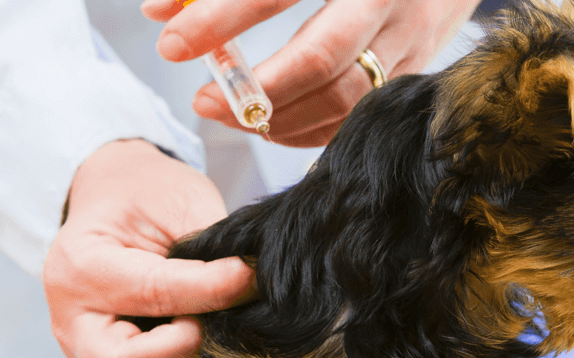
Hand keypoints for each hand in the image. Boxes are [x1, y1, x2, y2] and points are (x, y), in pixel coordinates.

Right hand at [44, 139, 255, 357]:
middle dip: (180, 353)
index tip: (250, 278)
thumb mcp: (177, 201)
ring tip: (196, 356)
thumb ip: (206, 250)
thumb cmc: (146, 198)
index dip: (212, 291)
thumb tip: (251, 289)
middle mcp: (71, 321)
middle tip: (207, 327)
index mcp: (81, 265)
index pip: (152, 293)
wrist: (112, 202)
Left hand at [140, 0, 481, 146]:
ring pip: (344, 97)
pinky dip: (311, 129)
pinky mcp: (417, 69)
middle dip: (255, 89)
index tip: (171, 42)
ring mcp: (409, 38)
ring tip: (231, 115)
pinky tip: (271, 126)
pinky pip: (359, 115)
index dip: (221, 18)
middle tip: (203, 100)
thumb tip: (157, 8)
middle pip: (321, 58)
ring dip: (281, 117)